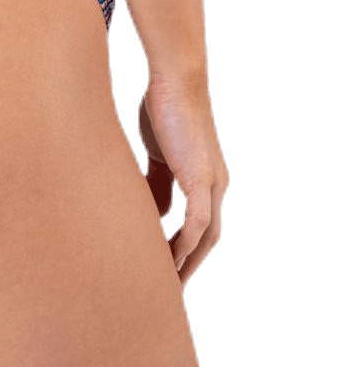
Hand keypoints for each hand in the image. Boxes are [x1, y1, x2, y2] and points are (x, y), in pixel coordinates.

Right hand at [138, 74, 228, 286]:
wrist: (177, 80)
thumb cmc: (165, 107)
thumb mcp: (158, 151)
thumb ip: (157, 180)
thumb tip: (150, 209)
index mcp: (206, 178)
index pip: (199, 224)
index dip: (184, 247)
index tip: (164, 265)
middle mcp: (216, 185)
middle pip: (207, 238)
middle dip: (189, 264)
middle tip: (169, 286)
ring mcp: (212, 183)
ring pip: (205, 237)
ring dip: (187, 262)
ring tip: (167, 283)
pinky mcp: (201, 179)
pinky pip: (195, 224)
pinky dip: (183, 245)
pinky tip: (167, 260)